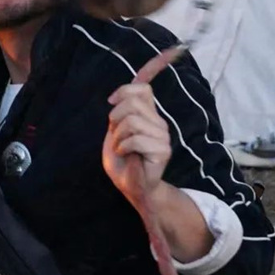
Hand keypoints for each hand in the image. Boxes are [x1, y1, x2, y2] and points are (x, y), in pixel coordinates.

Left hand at [103, 83, 170, 206]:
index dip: (125, 88)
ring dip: (118, 137)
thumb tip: (115, 96)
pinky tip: (125, 154)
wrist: (130, 186)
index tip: (110, 101)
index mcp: (148, 114)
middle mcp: (158, 121)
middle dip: (115, 118)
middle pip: (132, 103)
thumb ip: (119, 112)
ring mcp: (163, 135)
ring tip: (120, 148)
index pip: (144, 88)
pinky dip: (123, 147)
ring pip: (132, 121)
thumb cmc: (122, 160)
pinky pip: (136, 139)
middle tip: (115, 136)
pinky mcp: (163, 150)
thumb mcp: (114, 131)